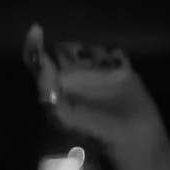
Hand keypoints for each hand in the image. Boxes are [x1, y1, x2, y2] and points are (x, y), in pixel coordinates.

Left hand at [24, 26, 169, 165]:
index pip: (41, 59)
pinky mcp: (123, 73)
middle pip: (66, 49)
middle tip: (81, 58)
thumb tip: (42, 59)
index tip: (38, 30)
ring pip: (92, 49)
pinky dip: (115, 54)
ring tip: (102, 65)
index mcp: (60, 85)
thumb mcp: (64, 114)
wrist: (134, 139)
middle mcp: (78, 76)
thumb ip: (49, 88)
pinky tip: (117, 65)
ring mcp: (101, 74)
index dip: (35, 44)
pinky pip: (116, 54)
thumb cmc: (98, 130)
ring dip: (95, 52)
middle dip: (71, 48)